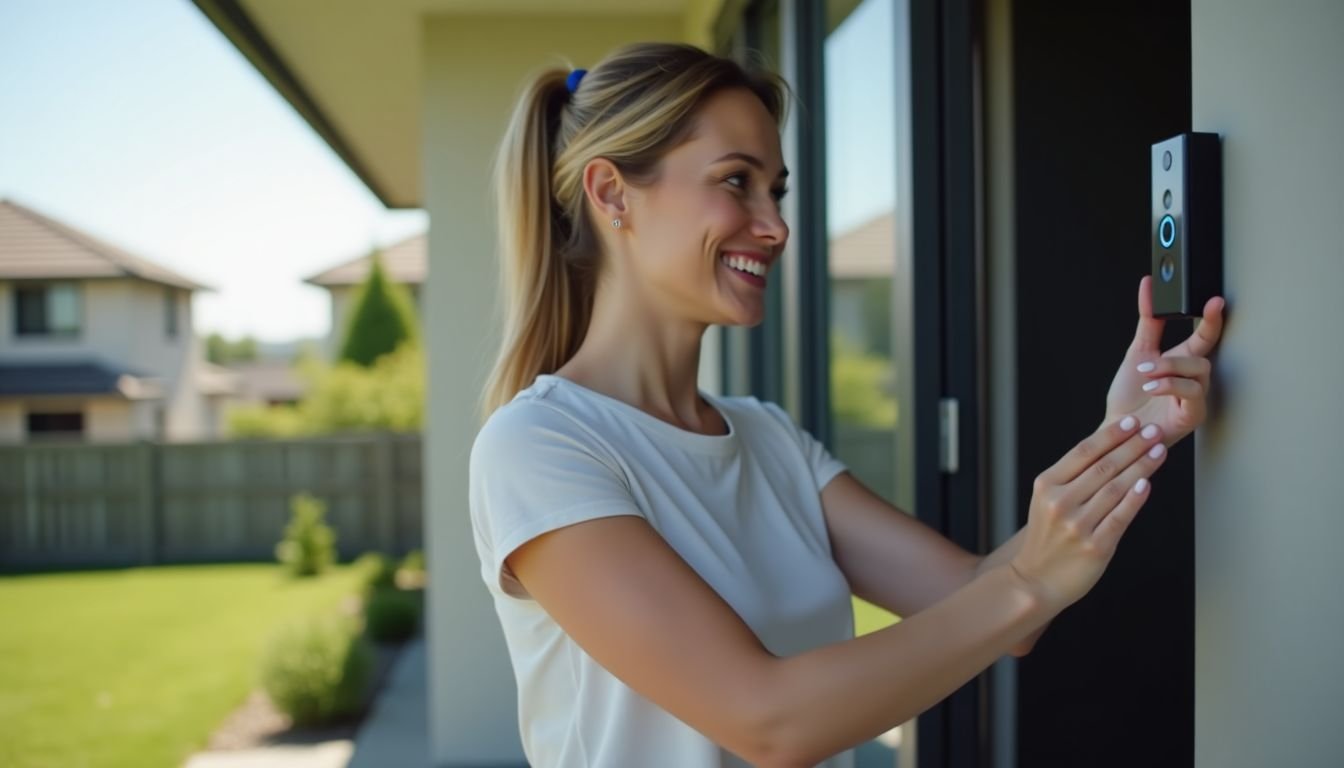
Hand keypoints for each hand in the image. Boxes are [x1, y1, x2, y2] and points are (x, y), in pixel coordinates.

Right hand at [1009, 416, 1167, 613]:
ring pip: (1116, 488)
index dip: (1111, 435)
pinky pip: (1121, 517)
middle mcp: (1060, 503)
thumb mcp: (1047, 501)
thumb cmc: (1047, 537)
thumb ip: (1073, 478)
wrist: (1035, 579)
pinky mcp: (1095, 547)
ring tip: (1159, 450)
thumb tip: (1112, 450)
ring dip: (1141, 466)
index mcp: (1047, 486)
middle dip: (1133, 445)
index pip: (1084, 452)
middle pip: (1104, 467)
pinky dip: (1136, 499)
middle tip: (1154, 431)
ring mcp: (1078, 526)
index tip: (1132, 422)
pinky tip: (1147, 483)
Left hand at [1102, 276, 1225, 445]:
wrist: (1117, 429)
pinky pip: (1193, 393)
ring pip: (1200, 371)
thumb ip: (1149, 323)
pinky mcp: (1193, 416)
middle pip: (1203, 355)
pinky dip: (1170, 385)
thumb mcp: (1137, 353)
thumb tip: (1148, 287)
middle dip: (1176, 356)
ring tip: (1144, 378)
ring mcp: (1195, 398)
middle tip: (1145, 364)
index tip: (1215, 301)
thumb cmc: (1129, 397)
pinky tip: (1152, 387)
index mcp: (1181, 363)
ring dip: (1169, 370)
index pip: (1204, 336)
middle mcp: (1192, 379)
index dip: (1212, 319)